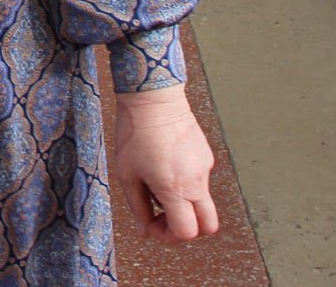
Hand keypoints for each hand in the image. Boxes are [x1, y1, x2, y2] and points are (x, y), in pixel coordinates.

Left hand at [108, 84, 218, 243]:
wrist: (154, 97)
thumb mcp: (127, 174)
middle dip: (187, 229)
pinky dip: (186, 185)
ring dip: (184, 204)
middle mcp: (197, 181)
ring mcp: (205, 168)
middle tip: (163, 215)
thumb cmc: (135, 133)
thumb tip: (144, 231)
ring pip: (203, 202)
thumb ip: (138, 207)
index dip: (168, 237)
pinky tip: (165, 165)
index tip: (152, 224)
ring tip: (157, 183)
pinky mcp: (206, 155)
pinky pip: (200, 181)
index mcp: (176, 189)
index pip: (187, 232)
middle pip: (208, 226)